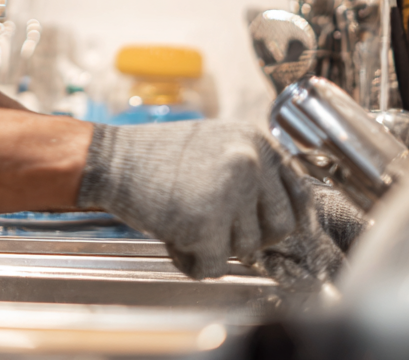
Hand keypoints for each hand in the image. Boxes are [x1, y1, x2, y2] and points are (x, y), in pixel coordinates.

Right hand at [78, 121, 302, 279]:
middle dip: (247, 235)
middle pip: (279, 229)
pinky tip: (172, 233)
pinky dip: (191, 261)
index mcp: (256, 142)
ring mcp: (230, 192)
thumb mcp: (217, 146)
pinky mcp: (205, 222)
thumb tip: (289, 214)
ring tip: (184, 216)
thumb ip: (253, 171)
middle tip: (213, 221)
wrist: (111, 159)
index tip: (265, 228)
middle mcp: (249, 162)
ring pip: (245, 249)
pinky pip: (214, 266)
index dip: (280, 219)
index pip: (298, 196)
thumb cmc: (157, 156)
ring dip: (214, 245)